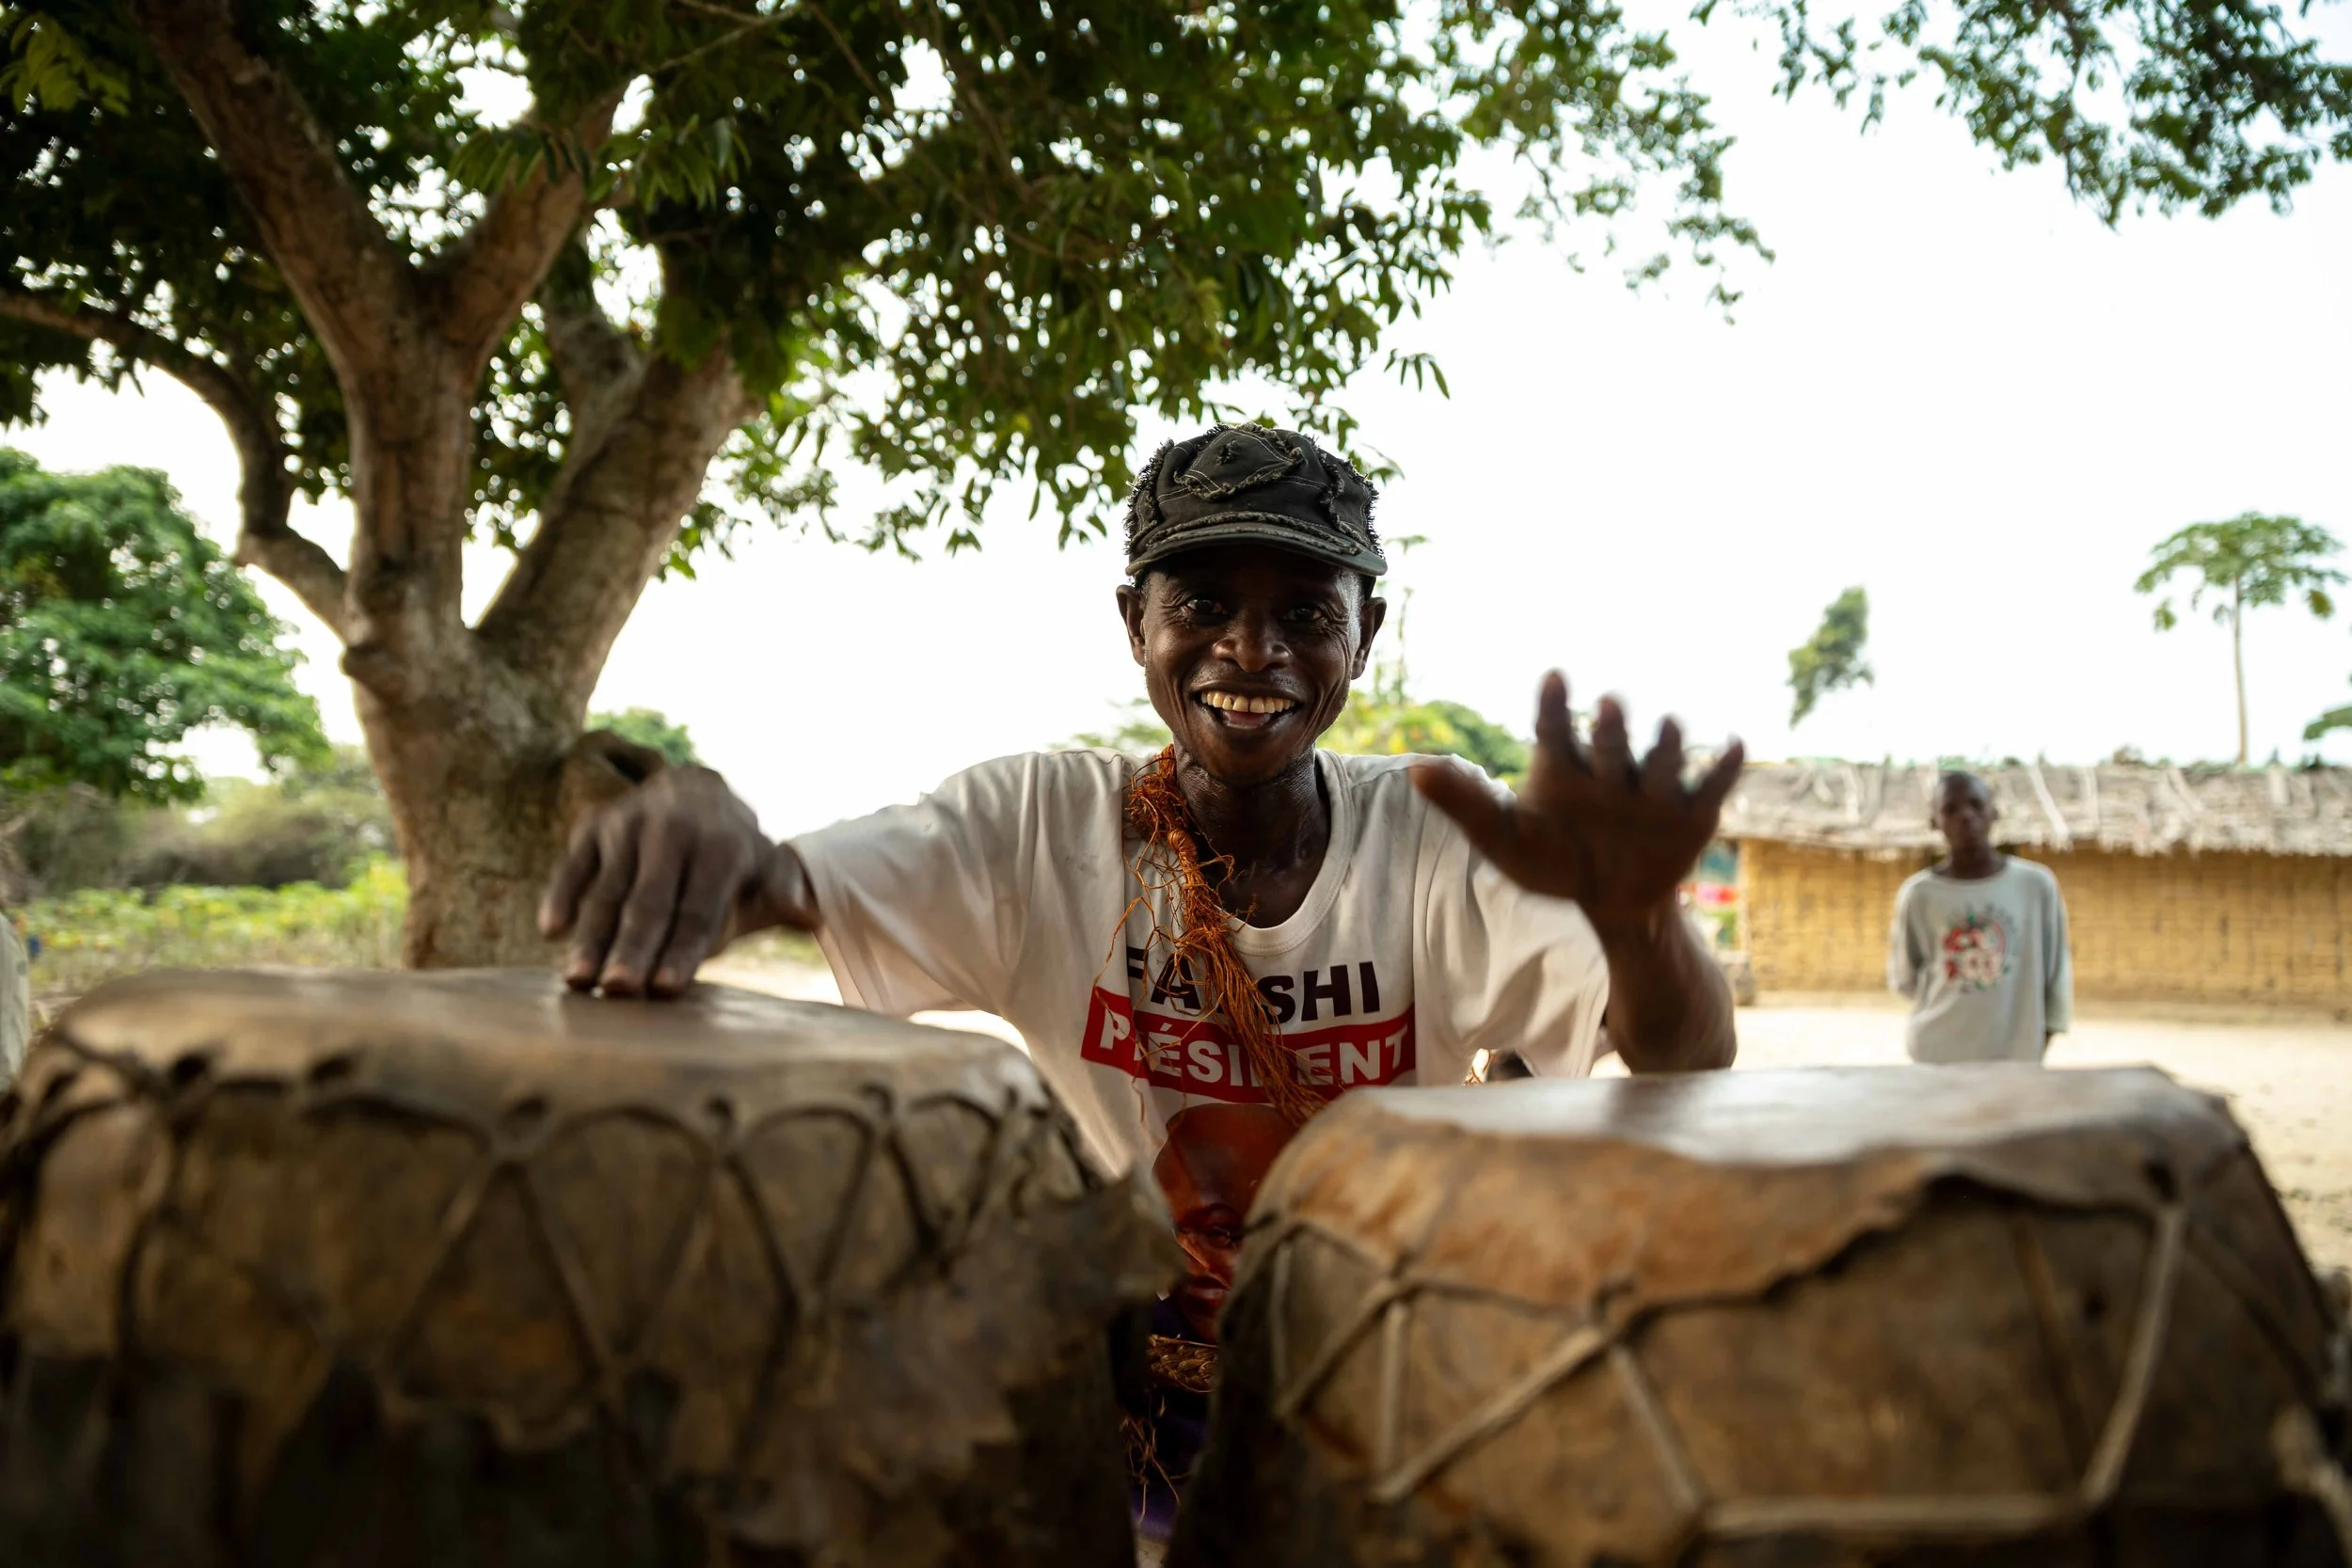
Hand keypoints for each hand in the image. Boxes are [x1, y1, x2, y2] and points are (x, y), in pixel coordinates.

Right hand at [538, 765, 809, 997]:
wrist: (693, 791)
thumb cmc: (732, 853)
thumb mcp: (764, 865)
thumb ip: (781, 891)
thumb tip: (808, 916)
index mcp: (721, 846)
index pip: (699, 908)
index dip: (683, 949)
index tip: (666, 989)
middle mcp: (673, 830)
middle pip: (650, 902)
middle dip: (634, 949)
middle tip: (619, 992)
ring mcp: (628, 825)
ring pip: (608, 890)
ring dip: (591, 937)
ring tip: (579, 981)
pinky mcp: (592, 826)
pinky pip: (572, 865)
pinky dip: (561, 895)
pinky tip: (551, 930)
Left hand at [1413, 672, 1743, 931]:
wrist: (1612, 901)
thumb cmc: (1554, 861)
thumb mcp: (1505, 840)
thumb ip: (1465, 804)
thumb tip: (1414, 770)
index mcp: (1565, 766)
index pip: (1555, 729)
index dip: (1554, 705)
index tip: (1553, 677)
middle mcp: (1611, 768)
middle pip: (1611, 744)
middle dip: (1612, 727)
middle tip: (1610, 704)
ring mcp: (1653, 788)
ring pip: (1661, 760)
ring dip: (1667, 743)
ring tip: (1668, 727)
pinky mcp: (1692, 812)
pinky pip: (1711, 785)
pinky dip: (1724, 765)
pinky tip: (1734, 745)